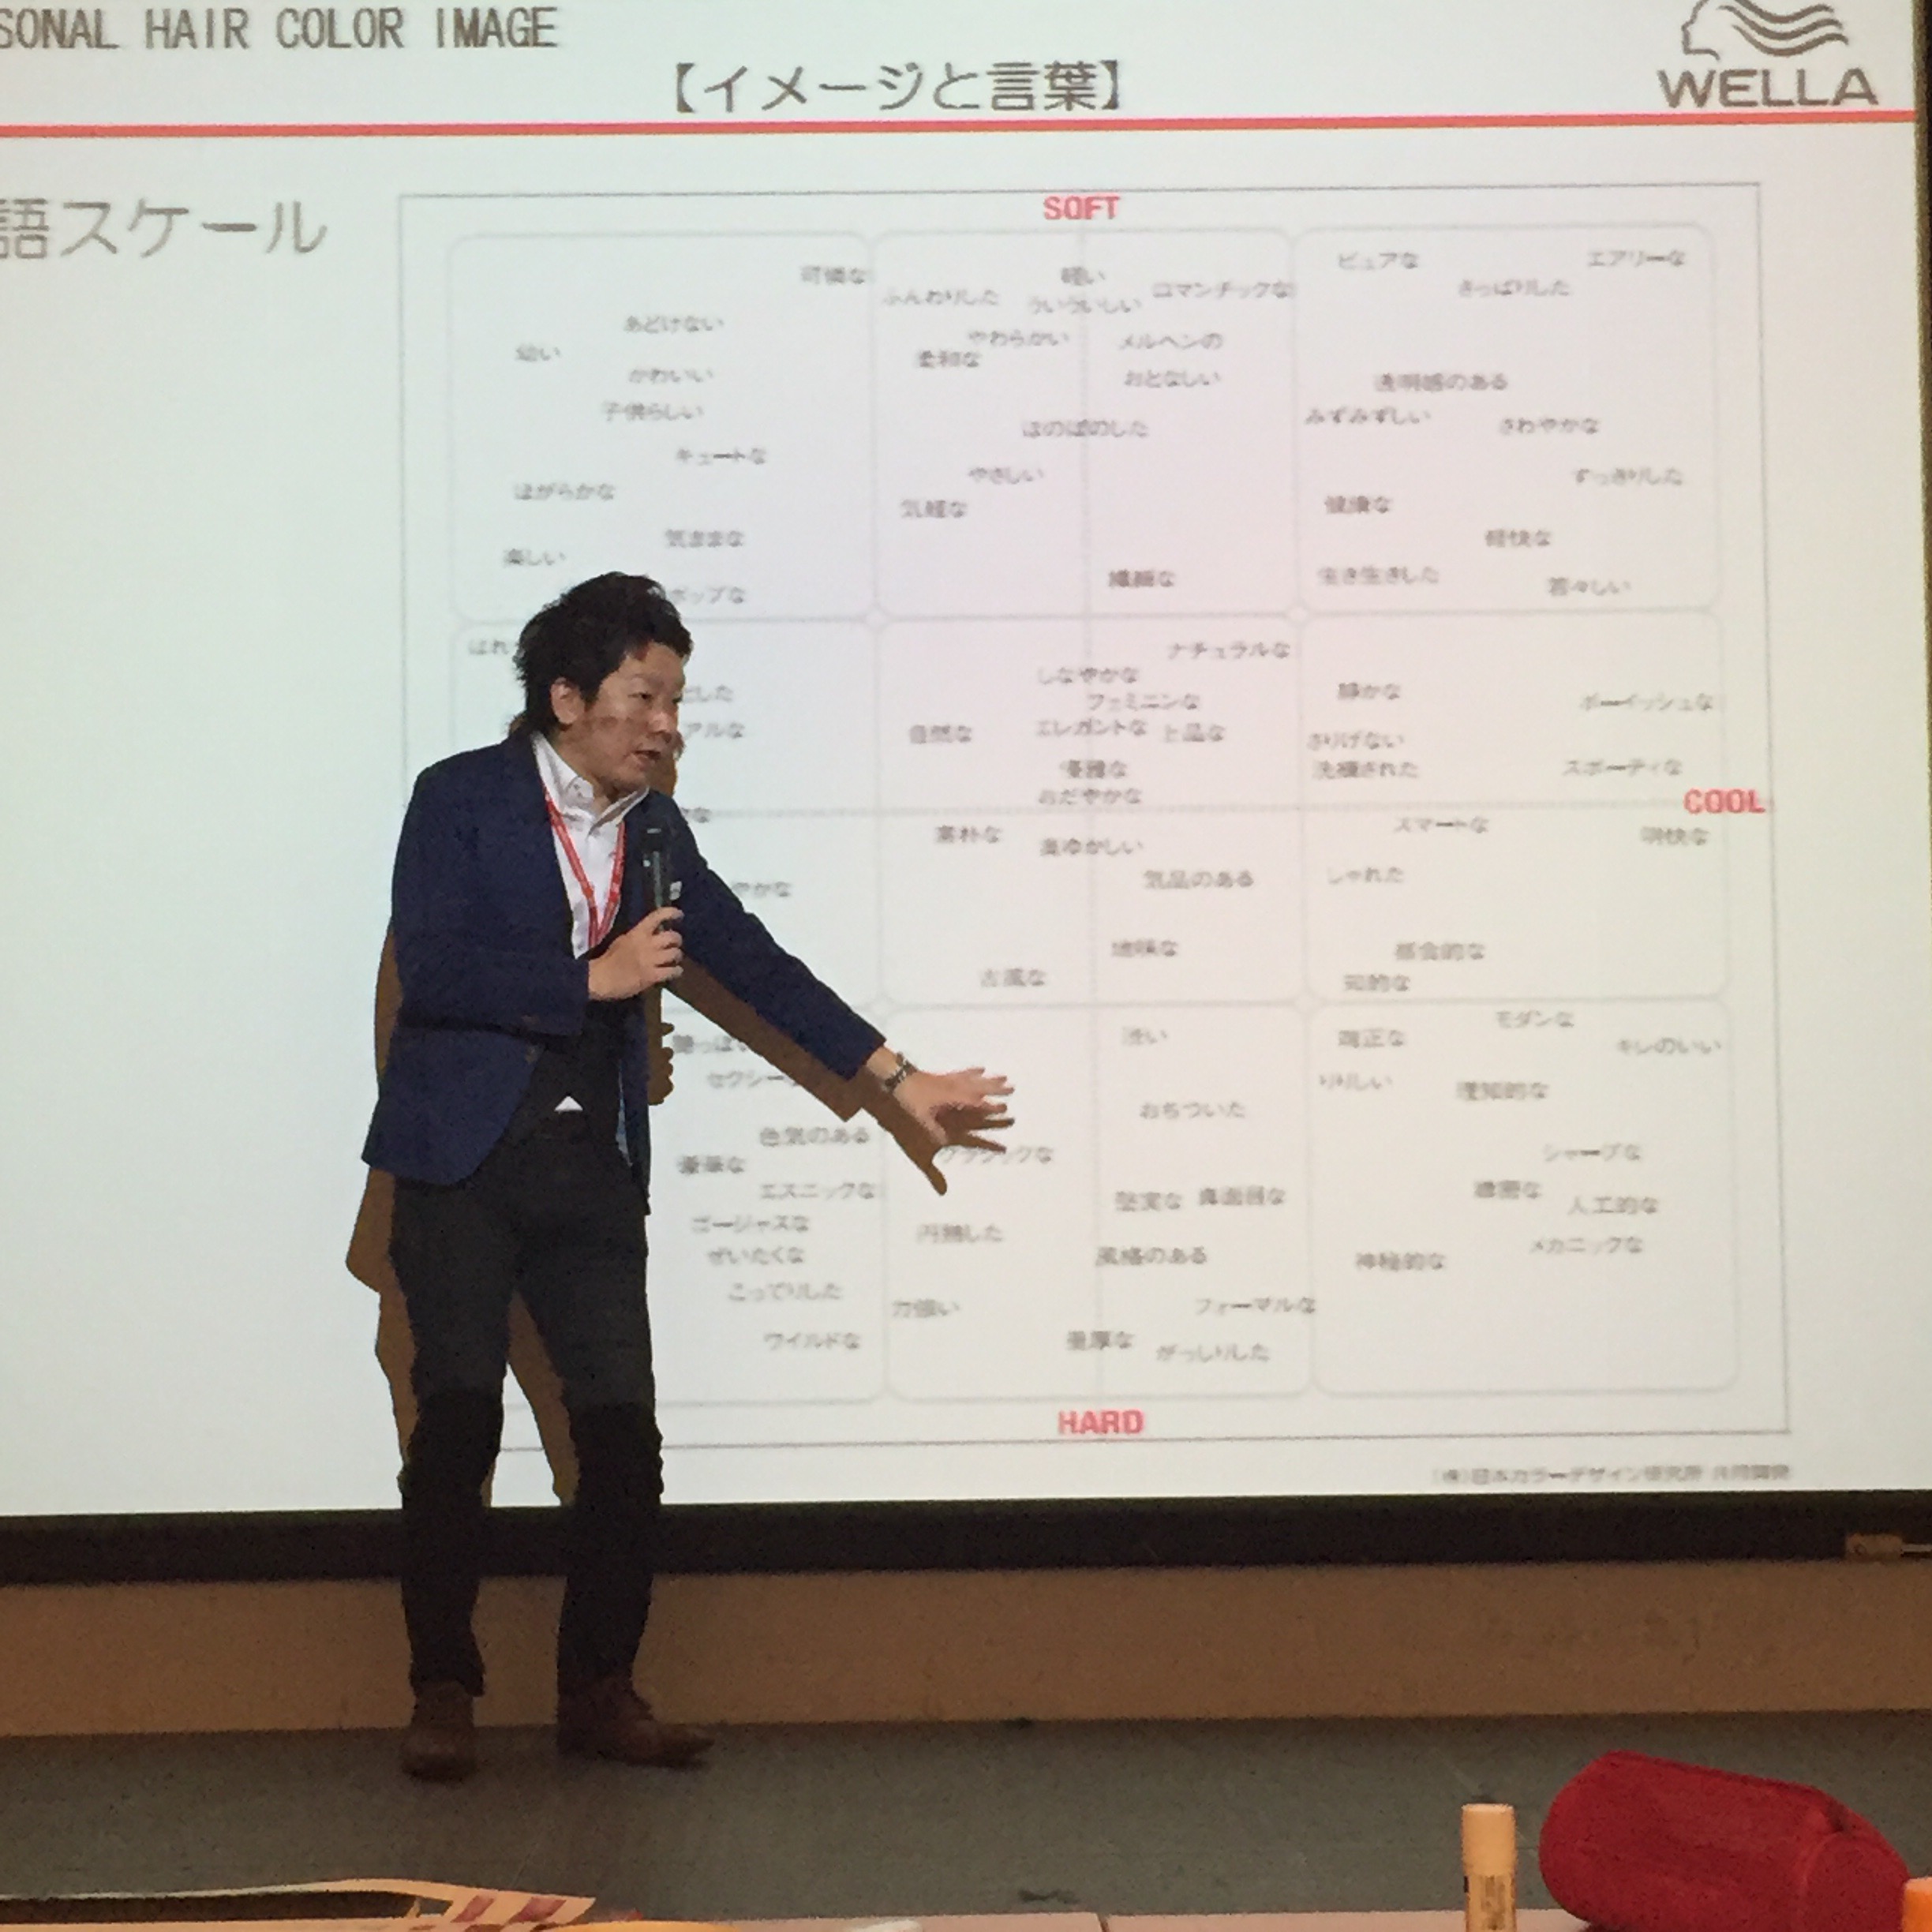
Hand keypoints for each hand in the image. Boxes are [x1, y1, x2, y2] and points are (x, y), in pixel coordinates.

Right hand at [587, 907, 682, 999]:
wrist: (601, 978)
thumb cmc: (609, 959)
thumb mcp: (622, 940)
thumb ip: (637, 937)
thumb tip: (650, 934)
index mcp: (638, 933)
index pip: (657, 916)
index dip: (672, 913)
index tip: (679, 915)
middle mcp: (647, 944)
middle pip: (673, 937)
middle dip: (677, 940)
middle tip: (675, 944)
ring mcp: (651, 960)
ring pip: (675, 954)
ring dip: (677, 956)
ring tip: (674, 959)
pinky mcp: (652, 976)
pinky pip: (672, 972)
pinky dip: (676, 971)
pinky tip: (675, 972)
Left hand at [883, 1065, 1014, 1152]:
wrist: (897, 1076)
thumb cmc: (909, 1098)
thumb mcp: (920, 1118)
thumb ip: (933, 1130)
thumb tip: (942, 1142)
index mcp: (951, 1099)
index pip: (975, 1104)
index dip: (990, 1107)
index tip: (1005, 1109)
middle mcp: (955, 1088)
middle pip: (980, 1088)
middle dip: (996, 1089)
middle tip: (1012, 1088)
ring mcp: (951, 1080)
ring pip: (975, 1079)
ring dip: (990, 1079)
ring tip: (1004, 1077)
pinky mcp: (945, 1075)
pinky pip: (963, 1072)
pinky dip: (973, 1071)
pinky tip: (981, 1068)